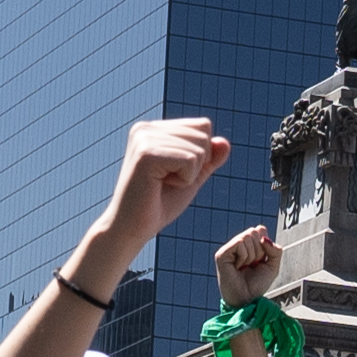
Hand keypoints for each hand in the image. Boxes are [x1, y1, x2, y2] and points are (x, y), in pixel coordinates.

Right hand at [100, 115, 230, 249]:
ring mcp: (144, 138)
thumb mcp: (191, 178)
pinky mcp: (146, 153)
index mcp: (154, 129)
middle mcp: (146, 128)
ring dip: (189, 175)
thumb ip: (209, 160)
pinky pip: (190, 161)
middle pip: (203, 134)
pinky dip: (184, 180)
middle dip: (197, 165)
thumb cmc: (158, 205)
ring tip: (161, 184)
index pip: (203, 126)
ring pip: (199, 148)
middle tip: (167, 181)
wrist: (131, 229)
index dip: (201, 156)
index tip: (174, 174)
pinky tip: (159, 186)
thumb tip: (224, 142)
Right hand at [212, 219, 280, 305]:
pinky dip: (244, 257)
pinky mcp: (222, 254)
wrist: (247, 300)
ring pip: (247, 236)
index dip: (265, 245)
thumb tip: (264, 238)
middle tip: (252, 265)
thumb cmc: (257, 285)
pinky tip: (238, 267)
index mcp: (248, 245)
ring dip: (252, 255)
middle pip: (254, 231)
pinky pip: (239, 243)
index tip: (261, 261)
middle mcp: (237, 244)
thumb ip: (275, 250)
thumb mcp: (273, 266)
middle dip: (259, 250)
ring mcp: (229, 249)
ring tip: (245, 267)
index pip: (260, 229)